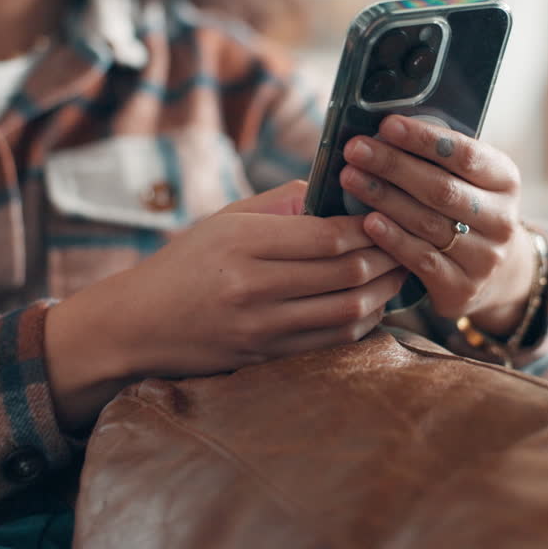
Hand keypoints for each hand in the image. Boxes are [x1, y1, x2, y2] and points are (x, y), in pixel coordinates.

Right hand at [44, 181, 405, 429]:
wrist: (138, 325)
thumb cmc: (185, 264)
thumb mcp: (223, 219)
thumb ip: (280, 203)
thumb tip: (334, 191)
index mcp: (242, 244)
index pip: (327, 235)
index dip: (369, 225)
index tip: (388, 213)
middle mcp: (253, 288)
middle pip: (347, 272)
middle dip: (388, 256)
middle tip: (409, 241)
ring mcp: (261, 328)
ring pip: (349, 310)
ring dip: (384, 291)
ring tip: (399, 271)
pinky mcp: (267, 358)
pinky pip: (332, 340)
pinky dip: (362, 321)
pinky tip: (373, 303)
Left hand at [339, 115, 534, 333]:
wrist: (495, 274)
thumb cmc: (465, 211)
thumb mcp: (468, 181)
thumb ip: (437, 159)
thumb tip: (383, 132)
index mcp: (505, 181)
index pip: (465, 154)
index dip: (424, 139)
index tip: (387, 125)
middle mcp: (502, 220)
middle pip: (441, 188)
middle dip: (393, 165)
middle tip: (356, 150)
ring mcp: (485, 257)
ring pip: (428, 223)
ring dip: (384, 198)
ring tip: (351, 178)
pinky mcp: (463, 288)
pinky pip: (422, 260)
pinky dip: (392, 239)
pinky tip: (367, 222)